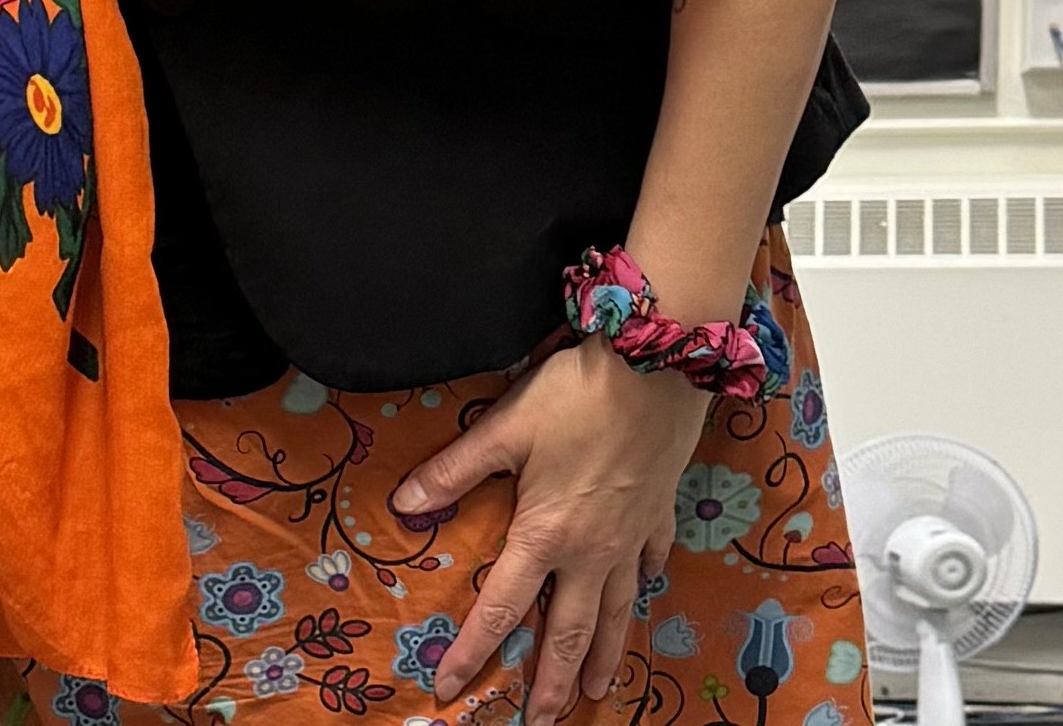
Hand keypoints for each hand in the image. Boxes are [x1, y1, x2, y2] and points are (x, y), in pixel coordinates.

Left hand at [392, 341, 706, 724]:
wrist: (655, 373)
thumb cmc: (574, 398)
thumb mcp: (503, 428)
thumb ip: (454, 470)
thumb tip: (404, 503)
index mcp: (545, 534)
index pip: (501, 605)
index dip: (473, 649)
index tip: (450, 686)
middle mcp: (590, 551)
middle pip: (568, 630)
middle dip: (551, 680)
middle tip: (542, 721)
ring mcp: (630, 539)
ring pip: (615, 613)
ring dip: (602, 655)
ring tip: (594, 691)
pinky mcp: (658, 516)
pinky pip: (648, 566)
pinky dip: (640, 589)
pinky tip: (638, 596)